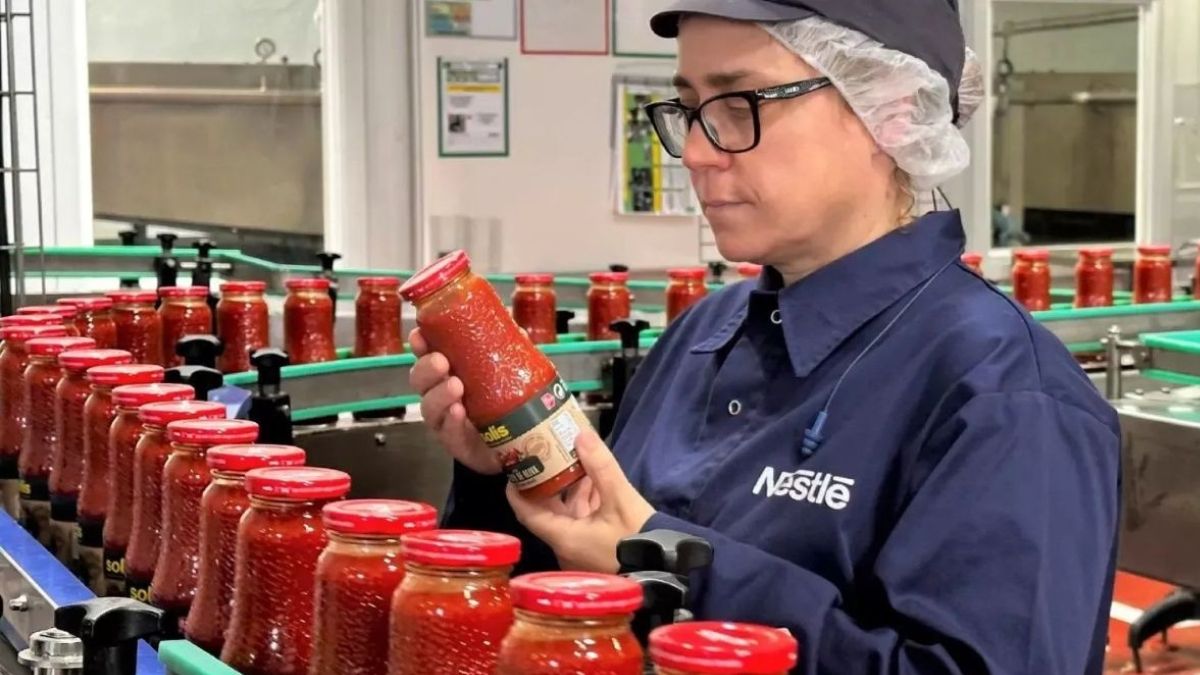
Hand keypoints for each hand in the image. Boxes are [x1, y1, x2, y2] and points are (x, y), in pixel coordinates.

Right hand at [409, 328, 499, 474]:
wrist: (511, 445)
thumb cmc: (500, 402)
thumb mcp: (505, 375)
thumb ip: (507, 353)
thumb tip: (518, 331)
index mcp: (448, 371)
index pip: (427, 354)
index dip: (420, 344)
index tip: (420, 335)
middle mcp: (439, 393)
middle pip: (419, 379)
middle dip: (427, 368)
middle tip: (442, 361)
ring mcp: (444, 419)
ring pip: (429, 406)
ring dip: (440, 394)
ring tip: (456, 385)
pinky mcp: (454, 441)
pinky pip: (447, 431)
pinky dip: (451, 420)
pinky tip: (459, 412)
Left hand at [508, 430, 654, 572]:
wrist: (667, 572)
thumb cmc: (639, 540)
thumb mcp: (620, 499)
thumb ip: (600, 466)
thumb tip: (581, 434)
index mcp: (563, 538)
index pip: (526, 513)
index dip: (518, 489)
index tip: (516, 467)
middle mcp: (566, 547)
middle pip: (548, 510)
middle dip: (549, 482)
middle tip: (548, 454)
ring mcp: (581, 551)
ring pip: (568, 514)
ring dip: (571, 489)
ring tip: (575, 459)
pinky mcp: (595, 550)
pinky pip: (583, 522)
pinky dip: (586, 502)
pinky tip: (595, 480)